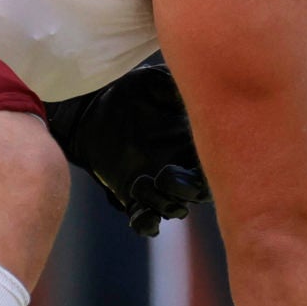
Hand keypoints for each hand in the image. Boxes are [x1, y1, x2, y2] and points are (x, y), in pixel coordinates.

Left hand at [46, 60, 209, 235]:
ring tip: (142, 183)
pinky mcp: (130, 195)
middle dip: (187, 191)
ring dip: (164, 203)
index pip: (216, 165)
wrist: (90, 106)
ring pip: (173, 208)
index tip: (193, 162)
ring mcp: (155, 184)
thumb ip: (176, 88)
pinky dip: (146, 223)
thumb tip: (198, 96)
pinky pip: (145, 220)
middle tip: (165, 175)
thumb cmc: (127, 91)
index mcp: (191, 142)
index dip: (212, 170)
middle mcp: (178, 166)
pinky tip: (139, 212)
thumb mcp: (153, 82)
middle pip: (198, 194)